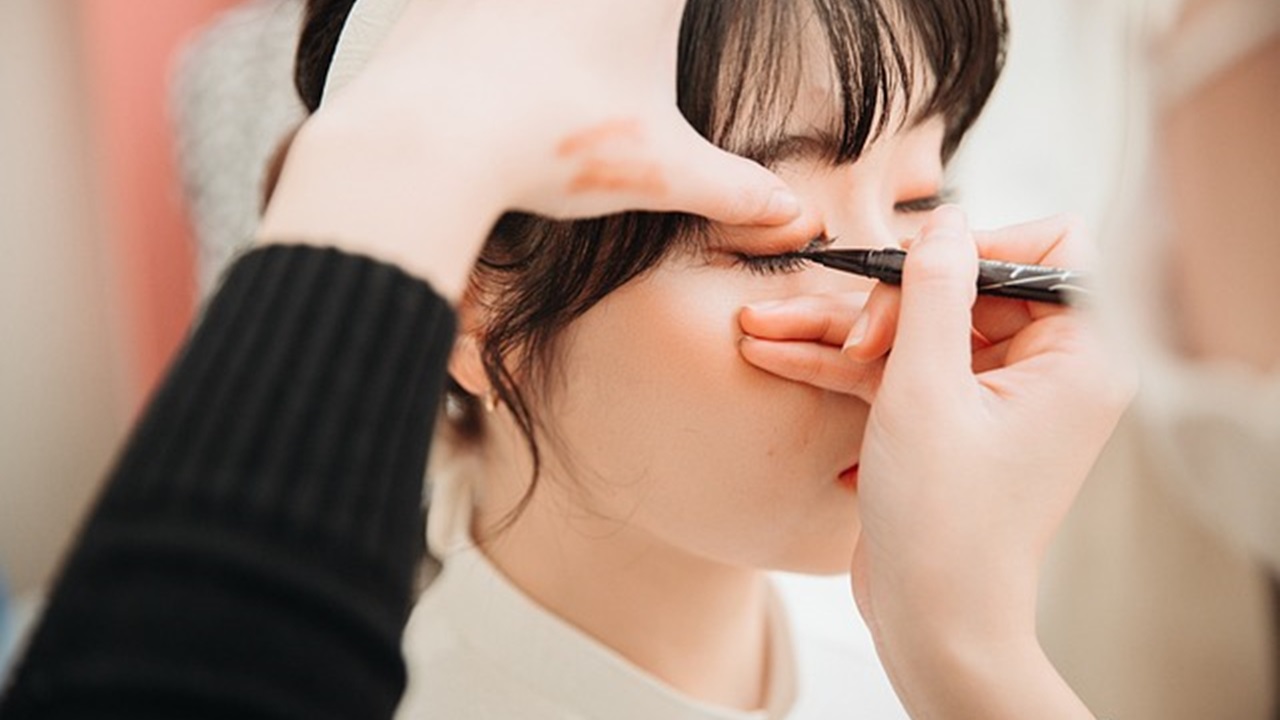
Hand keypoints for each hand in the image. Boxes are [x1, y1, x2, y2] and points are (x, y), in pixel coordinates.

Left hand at [258, 0, 800, 298]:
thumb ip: (735, 189)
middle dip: (632, 29)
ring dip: (571, 26)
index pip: (679, 2)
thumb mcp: (663, 173)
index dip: (672, 20)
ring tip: (572, 65)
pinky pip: (481, 5)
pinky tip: (502, 57)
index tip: (659, 62)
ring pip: (556, 7)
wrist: (432, 137)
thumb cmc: (556, 144)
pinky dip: (495, 20)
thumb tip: (792, 214)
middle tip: (620, 65)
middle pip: (632, 6)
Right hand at [739, 208, 1132, 716]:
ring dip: (842, 330)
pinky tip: (774, 350)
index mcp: (1076, 357)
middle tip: (848, 333)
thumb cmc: (947, 522)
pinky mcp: (948, 422)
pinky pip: (898, 371)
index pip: (1050, 250)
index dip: (982, 245)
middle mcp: (1044, 372)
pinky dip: (842, 365)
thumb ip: (936, 294)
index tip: (918, 271)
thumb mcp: (929, 391)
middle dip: (891, 301)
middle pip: (966, 288)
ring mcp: (991, 398)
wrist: (934, 623)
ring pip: (917, 330)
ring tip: (761, 323)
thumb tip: (947, 221)